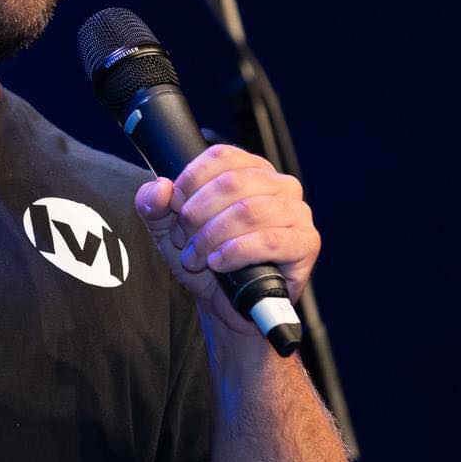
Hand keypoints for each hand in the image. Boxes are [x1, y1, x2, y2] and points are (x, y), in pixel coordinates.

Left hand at [134, 144, 320, 338]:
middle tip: (185, 241)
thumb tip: (159, 188)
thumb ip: (153, 205)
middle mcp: (278, 184)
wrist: (226, 305)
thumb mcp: (169, 231)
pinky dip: (236, 252)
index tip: (175, 209)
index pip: (220, 156)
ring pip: (249, 211)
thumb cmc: (205, 260)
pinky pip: (271, 240)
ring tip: (198, 258)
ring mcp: (297, 212)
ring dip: (212, 237)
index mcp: (250, 169)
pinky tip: (219, 263)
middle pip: (231, 182)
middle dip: (197, 215)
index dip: (190, 182)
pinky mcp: (306, 242)